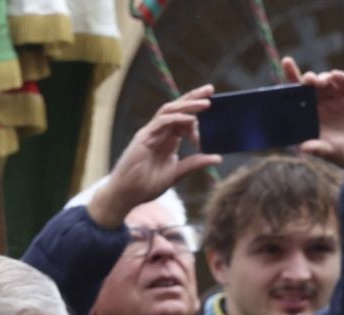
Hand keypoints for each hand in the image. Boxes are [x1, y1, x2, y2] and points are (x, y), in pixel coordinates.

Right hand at [88, 87, 219, 227]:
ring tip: (205, 102)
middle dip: (194, 98)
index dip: (199, 120)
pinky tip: (190, 119)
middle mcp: (159, 133)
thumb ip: (195, 164)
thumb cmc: (146, 186)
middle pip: (177, 109)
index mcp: (168, 140)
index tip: (210, 130)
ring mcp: (150, 134)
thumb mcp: (176, 173)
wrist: (126, 195)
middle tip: (210, 90)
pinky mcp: (143, 138)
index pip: (184, 119)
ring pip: (169, 110)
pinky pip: (161, 121)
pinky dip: (177, 118)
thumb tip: (217, 158)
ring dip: (188, 104)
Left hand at [283, 57, 343, 189]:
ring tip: (318, 82)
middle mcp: (322, 105)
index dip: (289, 82)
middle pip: (310, 86)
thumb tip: (303, 148)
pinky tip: (336, 76)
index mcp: (309, 116)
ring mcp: (339, 99)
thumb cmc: (342, 155)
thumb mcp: (330, 152)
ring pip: (328, 82)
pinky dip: (341, 79)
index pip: (295, 97)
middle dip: (306, 79)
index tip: (284, 67)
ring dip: (322, 78)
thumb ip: (317, 148)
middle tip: (306, 80)